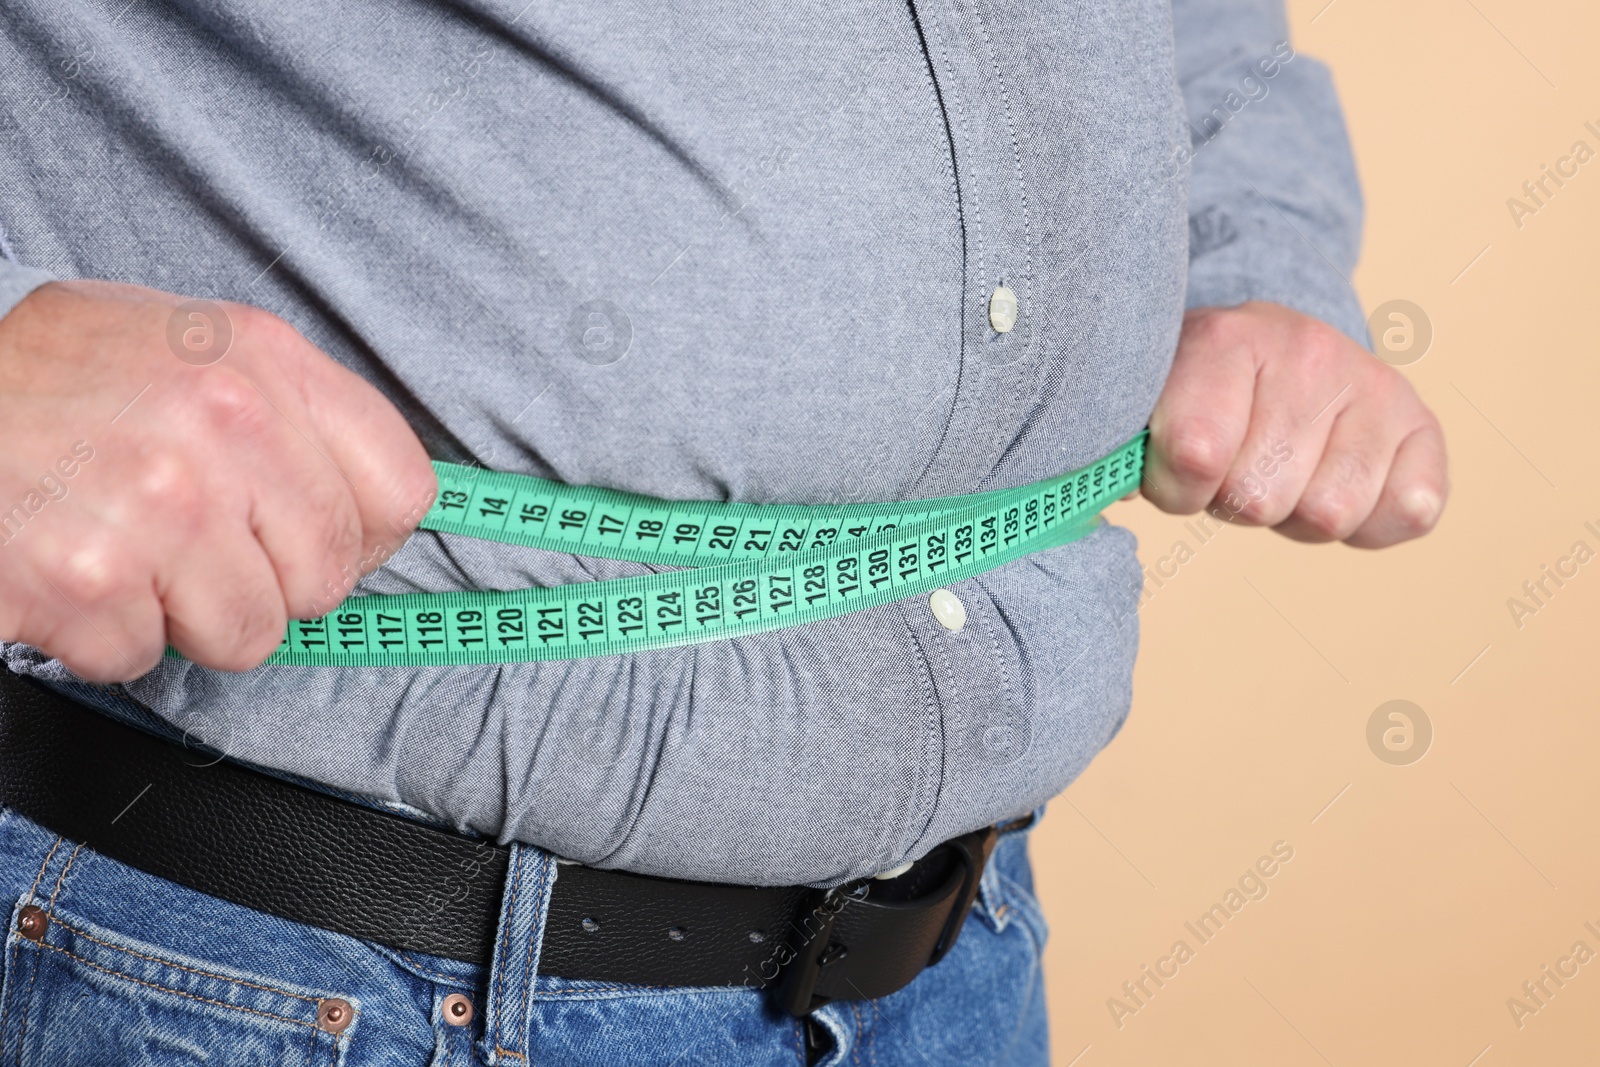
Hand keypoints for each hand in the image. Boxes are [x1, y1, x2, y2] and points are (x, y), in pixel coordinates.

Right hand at [0, 280, 435, 681]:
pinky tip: (65, 569)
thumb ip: (287, 414)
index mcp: (262, 359)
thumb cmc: (44, 380)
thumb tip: (380, 509)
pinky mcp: (87, 580)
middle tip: (189, 542)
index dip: (360, 533)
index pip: (402, 489)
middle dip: (264, 583)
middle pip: (326, 578)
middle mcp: (223, 424)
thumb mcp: (181, 348)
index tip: (313, 537)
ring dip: (182, 614)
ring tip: (120, 548)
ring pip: (248, 634)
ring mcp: (159, 505)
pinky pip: (144, 657)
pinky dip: (102, 634)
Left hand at [1138, 301, 1445, 547]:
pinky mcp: (1421, 423)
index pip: (1194, 454)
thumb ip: (1128, 446)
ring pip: (1329, 513)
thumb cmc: (1200, 395)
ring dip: (1297, 513)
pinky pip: (1409, 514)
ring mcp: (1372, 383)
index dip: (1176, 487)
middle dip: (1237, 501)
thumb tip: (1125, 484)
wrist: (1276, 349)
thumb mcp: (1151, 404)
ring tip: (1285, 471)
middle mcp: (1307, 350)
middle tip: (1238, 465)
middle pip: (1260, 497)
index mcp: (1224, 339)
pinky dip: (1371, 523)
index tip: (1177, 466)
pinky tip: (1339, 480)